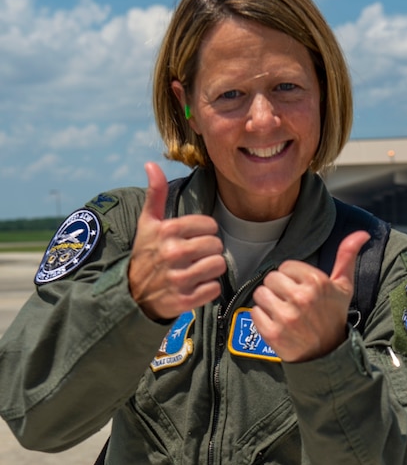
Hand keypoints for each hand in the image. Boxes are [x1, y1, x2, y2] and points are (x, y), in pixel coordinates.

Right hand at [128, 162, 225, 320]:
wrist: (131, 294)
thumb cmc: (145, 254)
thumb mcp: (147, 223)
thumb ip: (155, 193)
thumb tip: (151, 164)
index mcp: (167, 231)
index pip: (210, 225)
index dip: (206, 232)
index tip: (194, 238)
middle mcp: (173, 253)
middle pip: (216, 245)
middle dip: (210, 251)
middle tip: (196, 257)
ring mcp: (178, 278)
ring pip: (218, 266)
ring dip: (211, 270)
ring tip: (197, 270)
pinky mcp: (184, 300)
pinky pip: (214, 289)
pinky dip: (208, 289)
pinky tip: (195, 286)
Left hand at [250, 230, 369, 361]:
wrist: (327, 354)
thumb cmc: (333, 316)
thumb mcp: (343, 287)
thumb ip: (347, 257)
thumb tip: (362, 232)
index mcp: (317, 282)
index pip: (285, 266)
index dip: (291, 278)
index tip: (300, 290)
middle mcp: (301, 298)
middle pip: (270, 278)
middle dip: (278, 289)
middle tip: (290, 302)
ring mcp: (286, 317)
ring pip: (260, 294)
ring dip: (268, 303)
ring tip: (282, 312)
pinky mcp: (273, 333)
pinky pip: (254, 313)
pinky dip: (261, 318)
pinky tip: (276, 324)